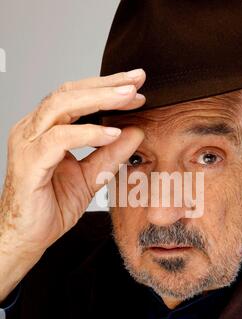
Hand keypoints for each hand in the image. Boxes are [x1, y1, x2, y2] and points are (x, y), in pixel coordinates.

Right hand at [0, 69, 145, 299]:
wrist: (27, 237)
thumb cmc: (50, 206)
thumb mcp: (90, 177)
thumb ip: (111, 155)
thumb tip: (136, 133)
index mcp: (45, 129)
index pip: (76, 97)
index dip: (106, 89)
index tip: (136, 88)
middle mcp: (33, 129)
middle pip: (69, 92)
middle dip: (106, 85)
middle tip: (136, 82)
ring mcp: (28, 143)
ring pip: (61, 106)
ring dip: (99, 99)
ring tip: (128, 98)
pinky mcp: (29, 161)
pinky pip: (60, 138)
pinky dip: (88, 133)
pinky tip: (111, 133)